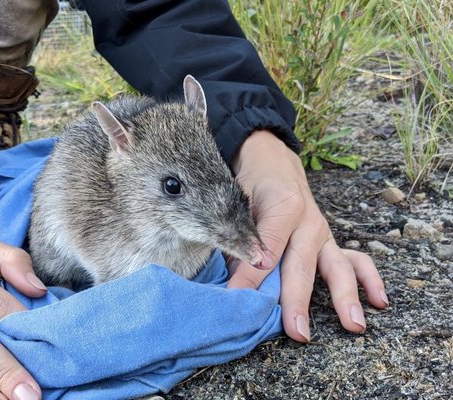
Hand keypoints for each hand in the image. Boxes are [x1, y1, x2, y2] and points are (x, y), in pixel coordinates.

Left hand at [228, 131, 387, 341]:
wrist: (271, 161)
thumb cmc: (250, 185)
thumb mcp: (236, 203)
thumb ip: (236, 238)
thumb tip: (231, 280)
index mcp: (282, 207)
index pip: (264, 250)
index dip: (249, 276)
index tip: (237, 301)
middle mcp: (308, 221)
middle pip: (301, 265)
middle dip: (297, 300)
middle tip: (296, 331)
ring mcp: (323, 232)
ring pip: (337, 265)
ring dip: (344, 297)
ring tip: (353, 325)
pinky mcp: (329, 240)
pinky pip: (356, 259)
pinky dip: (369, 279)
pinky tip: (379, 301)